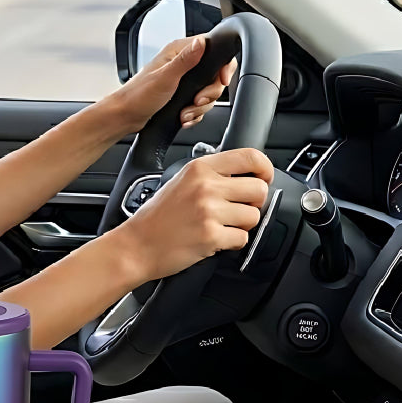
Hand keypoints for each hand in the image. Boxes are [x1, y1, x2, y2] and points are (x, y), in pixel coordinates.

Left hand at [110, 35, 237, 135]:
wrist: (125, 117)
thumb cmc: (138, 96)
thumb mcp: (165, 77)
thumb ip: (186, 60)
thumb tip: (201, 42)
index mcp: (178, 51)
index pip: (213, 49)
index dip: (222, 66)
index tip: (221, 80)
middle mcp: (182, 63)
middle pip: (214, 75)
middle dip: (209, 93)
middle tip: (197, 101)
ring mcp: (182, 81)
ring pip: (207, 93)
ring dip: (199, 108)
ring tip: (184, 113)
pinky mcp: (181, 96)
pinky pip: (199, 105)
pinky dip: (194, 114)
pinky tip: (183, 118)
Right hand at [118, 148, 273, 281]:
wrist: (136, 246)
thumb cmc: (156, 218)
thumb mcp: (180, 181)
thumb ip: (211, 175)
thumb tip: (248, 177)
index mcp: (199, 168)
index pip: (250, 157)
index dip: (265, 169)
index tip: (263, 179)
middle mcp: (205, 186)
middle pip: (259, 189)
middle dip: (253, 203)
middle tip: (236, 210)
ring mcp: (208, 211)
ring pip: (254, 216)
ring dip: (241, 225)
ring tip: (219, 226)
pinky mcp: (211, 235)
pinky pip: (242, 239)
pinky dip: (231, 243)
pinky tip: (213, 240)